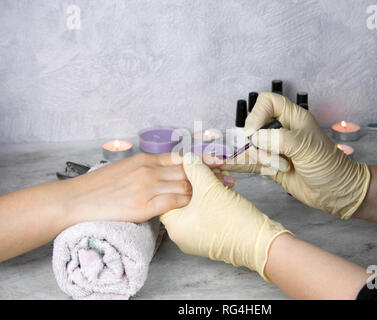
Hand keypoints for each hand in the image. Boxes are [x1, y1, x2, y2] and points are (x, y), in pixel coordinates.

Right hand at [65, 153, 235, 223]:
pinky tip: (197, 205)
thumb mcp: (126, 168)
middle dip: (211, 174)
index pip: (182, 158)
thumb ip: (147, 167)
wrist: (78, 199)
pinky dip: (187, 202)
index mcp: (146, 159)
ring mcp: (147, 187)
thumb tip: (165, 169)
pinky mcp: (143, 205)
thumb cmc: (101, 185)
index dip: (203, 160)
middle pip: (188, 171)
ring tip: (221, 192)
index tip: (220, 161)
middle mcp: (150, 170)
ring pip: (184, 186)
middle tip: (230, 178)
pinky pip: (173, 202)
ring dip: (203, 190)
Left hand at [160, 153, 291, 279]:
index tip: (193, 164)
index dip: (181, 175)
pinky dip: (215, 200)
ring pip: (198, 205)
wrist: (259, 243)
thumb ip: (195, 169)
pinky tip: (228, 189)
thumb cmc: (231, 219)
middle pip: (184, 198)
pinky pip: (207, 214)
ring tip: (226, 179)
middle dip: (200, 180)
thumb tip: (187, 158)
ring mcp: (196, 238)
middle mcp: (181, 235)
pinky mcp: (210, 238)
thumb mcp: (210, 187)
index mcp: (174, 226)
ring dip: (211, 188)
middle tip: (213, 168)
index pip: (168, 194)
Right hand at [220, 92, 370, 218]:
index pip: (267, 102)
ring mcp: (275, 150)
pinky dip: (239, 165)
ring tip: (277, 167)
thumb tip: (255, 138)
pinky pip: (250, 163)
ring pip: (251, 147)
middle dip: (255, 142)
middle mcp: (282, 131)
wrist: (337, 193)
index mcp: (293, 118)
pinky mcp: (271, 167)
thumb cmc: (330, 166)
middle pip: (254, 126)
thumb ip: (279, 139)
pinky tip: (227, 165)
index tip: (255, 132)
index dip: (257, 114)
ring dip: (255, 157)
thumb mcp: (307, 147)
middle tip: (268, 154)